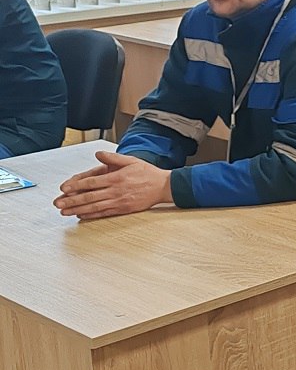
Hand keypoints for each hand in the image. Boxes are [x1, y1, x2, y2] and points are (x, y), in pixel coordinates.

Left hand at [54, 151, 172, 218]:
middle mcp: (116, 191)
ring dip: (77, 210)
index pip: (92, 182)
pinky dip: (91, 215)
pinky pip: (104, 213)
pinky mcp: (123, 209)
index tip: (64, 189)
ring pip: (94, 207)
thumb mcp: (131, 160)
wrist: (163, 186)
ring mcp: (119, 201)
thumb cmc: (147, 173)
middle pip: (89, 196)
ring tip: (64, 212)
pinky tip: (81, 216)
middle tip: (58, 203)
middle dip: (71, 200)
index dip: (76, 186)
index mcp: (117, 178)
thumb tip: (98, 154)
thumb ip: (113, 157)